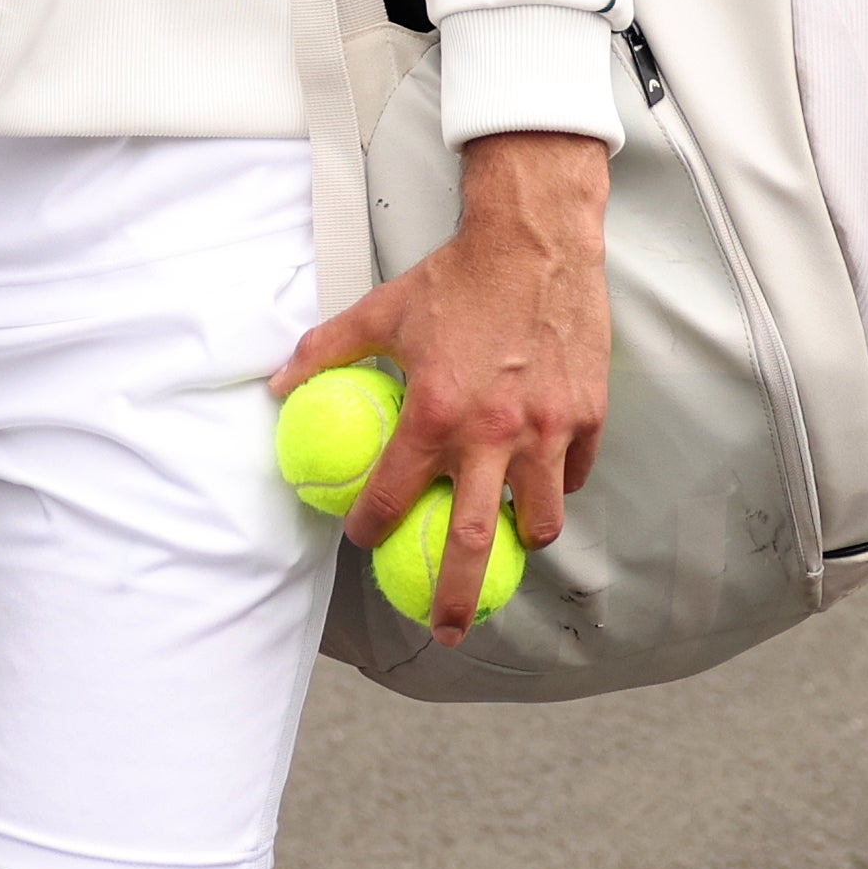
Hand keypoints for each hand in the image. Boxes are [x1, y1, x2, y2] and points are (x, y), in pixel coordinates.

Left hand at [272, 130, 609, 640]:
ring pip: (541, 518)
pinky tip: (543, 485)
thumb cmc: (456, 278)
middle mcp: (494, 433)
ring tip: (507, 550)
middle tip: (444, 627)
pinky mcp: (589, 417)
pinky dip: (559, 488)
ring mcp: (548, 429)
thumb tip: (279, 387)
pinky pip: (576, 475)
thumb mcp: (382, 310)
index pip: (393, 493)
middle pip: (474, 539)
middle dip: (456, 594)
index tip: (363, 540)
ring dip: (521, 542)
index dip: (371, 527)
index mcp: (437, 412)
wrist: (535, 241)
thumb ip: (326, 351)